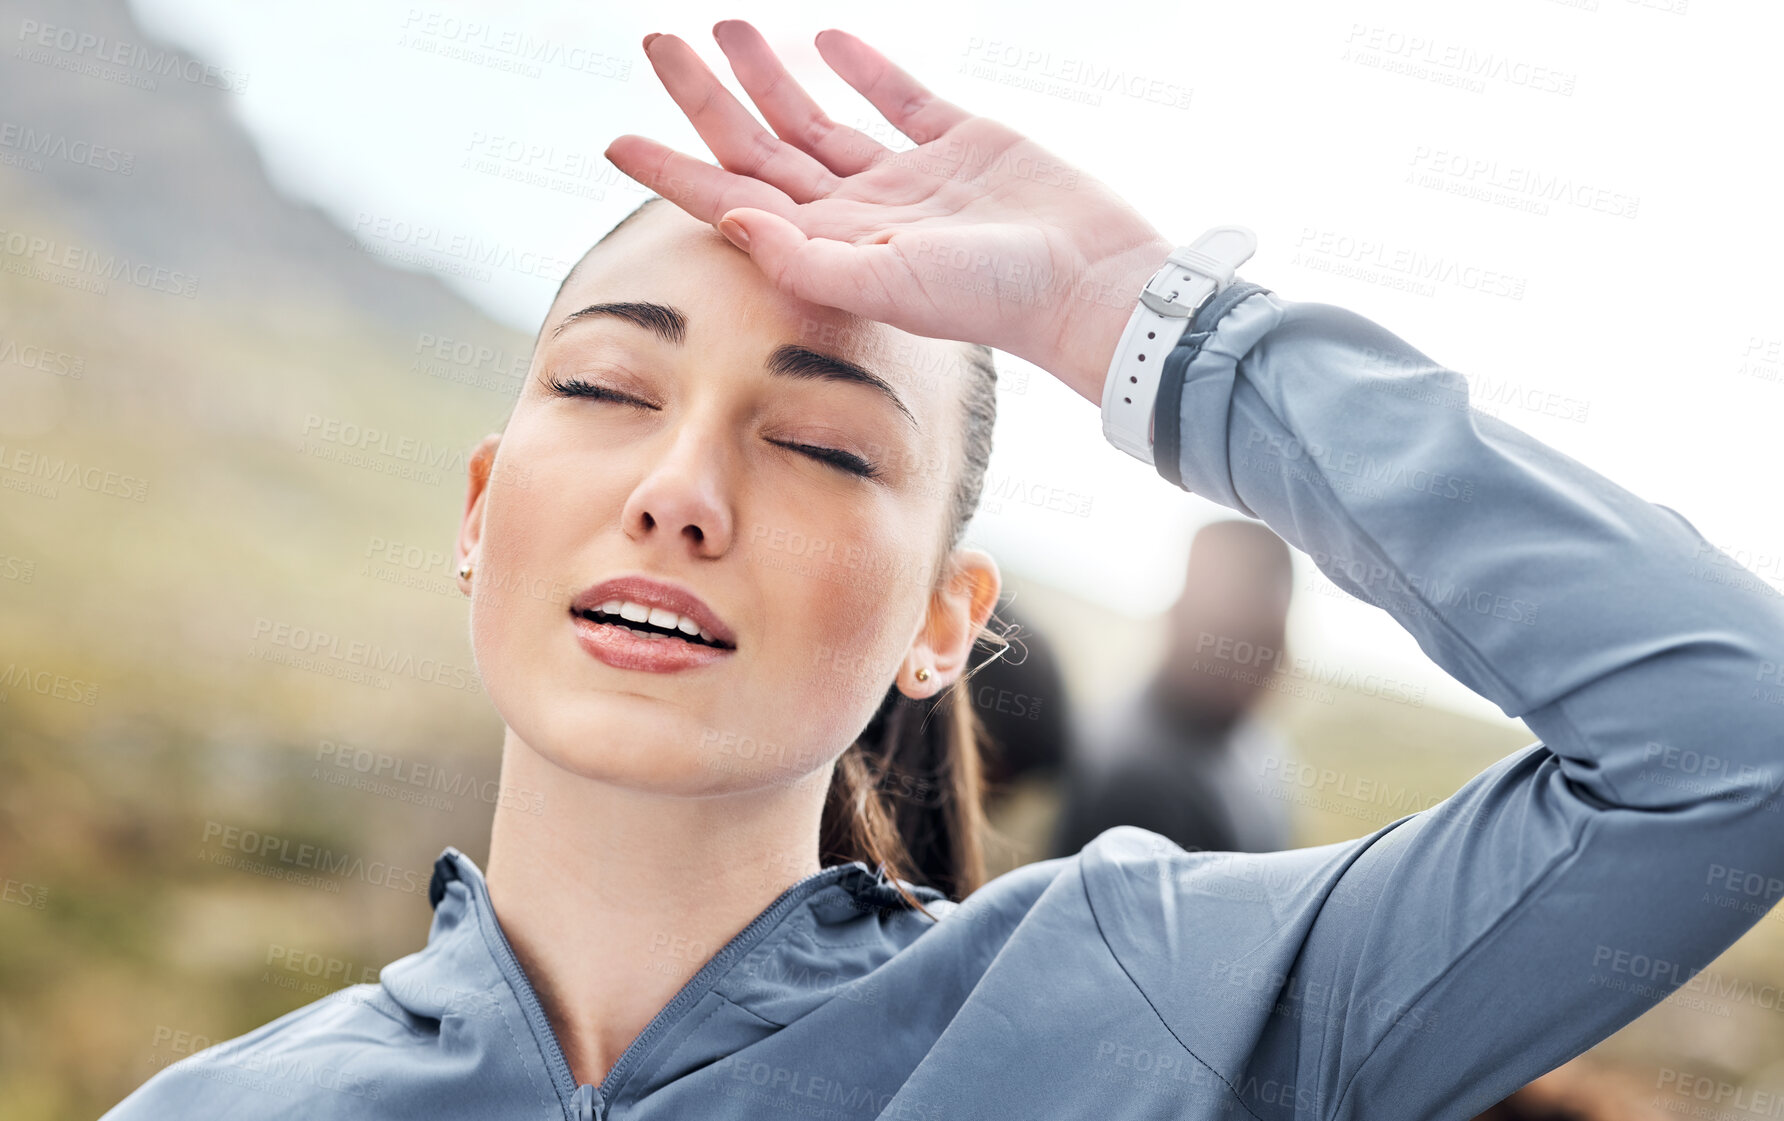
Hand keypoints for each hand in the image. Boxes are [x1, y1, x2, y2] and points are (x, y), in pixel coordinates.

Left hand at [603, 22, 1175, 402]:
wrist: (1089, 281)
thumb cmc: (995, 297)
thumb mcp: (891, 285)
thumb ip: (807, 261)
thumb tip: (730, 219)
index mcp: (831, 246)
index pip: (731, 199)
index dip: (672, 170)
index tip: (615, 140)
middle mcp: (858, 214)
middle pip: (762, 147)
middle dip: (707, 98)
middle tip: (658, 44)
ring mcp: (907, 180)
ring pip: (818, 120)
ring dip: (769, 77)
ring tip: (725, 27)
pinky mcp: (960, 146)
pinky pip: (897, 99)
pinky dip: (861, 70)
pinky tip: (827, 41)